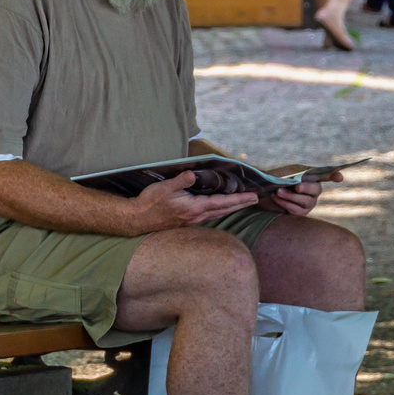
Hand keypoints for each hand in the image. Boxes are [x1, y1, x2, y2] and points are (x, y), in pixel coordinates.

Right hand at [132, 171, 258, 232]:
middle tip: (255, 199)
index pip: (222, 203)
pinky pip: (209, 215)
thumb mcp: (165, 188)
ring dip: (231, 208)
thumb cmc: (150, 203)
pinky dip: (220, 210)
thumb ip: (182, 180)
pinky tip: (220, 208)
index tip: (252, 196)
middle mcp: (196, 216)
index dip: (239, 199)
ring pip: (218, 214)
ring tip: (242, 203)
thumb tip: (194, 174)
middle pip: (224, 210)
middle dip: (240, 204)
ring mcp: (192, 220)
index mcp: (194, 207)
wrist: (138, 218)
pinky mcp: (187, 221)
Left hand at [262, 166, 343, 216]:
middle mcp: (313, 190)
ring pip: (306, 202)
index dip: (333, 175)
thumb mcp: (285, 172)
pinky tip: (276, 198)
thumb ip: (297, 174)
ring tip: (278, 191)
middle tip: (296, 186)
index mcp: (311, 177)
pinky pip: (297, 210)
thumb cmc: (275, 179)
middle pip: (316, 190)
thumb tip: (303, 181)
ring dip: (291, 196)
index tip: (339, 177)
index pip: (326, 175)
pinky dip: (285, 203)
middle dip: (306, 188)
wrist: (261, 191)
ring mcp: (308, 203)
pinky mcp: (300, 213)